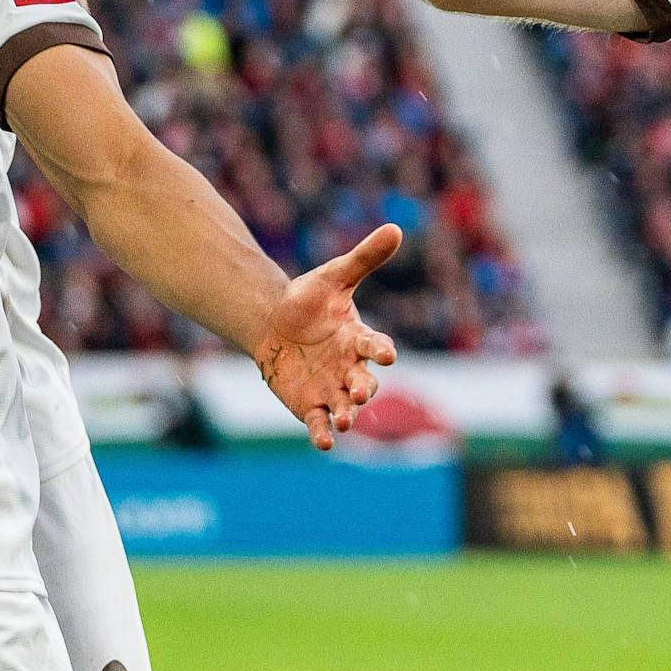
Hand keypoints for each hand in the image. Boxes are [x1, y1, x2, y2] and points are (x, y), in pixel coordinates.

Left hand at [253, 224, 401, 450]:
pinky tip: (325, 442)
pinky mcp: (310, 405)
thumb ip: (364, 259)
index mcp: (358, 338)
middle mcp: (350, 368)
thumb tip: (395, 228)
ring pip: (345, 407)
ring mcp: (331, 389)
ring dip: (348, 415)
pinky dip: (323, 433)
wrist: (275, 324)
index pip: (374, 345)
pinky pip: (320, 422)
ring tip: (346, 422)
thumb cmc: (310, 300)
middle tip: (358, 391)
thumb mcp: (334, 276)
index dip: (380, 350)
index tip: (386, 353)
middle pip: (363, 382)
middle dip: (362, 388)